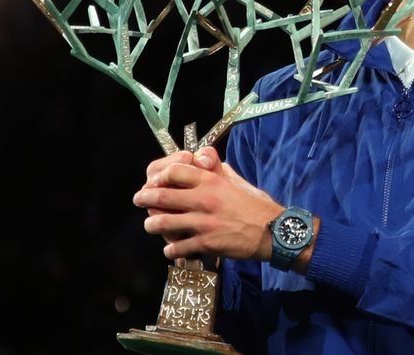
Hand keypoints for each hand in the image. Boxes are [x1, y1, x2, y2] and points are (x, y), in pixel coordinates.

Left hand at [133, 147, 282, 261]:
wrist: (274, 231)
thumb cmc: (256, 206)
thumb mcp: (237, 181)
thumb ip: (217, 172)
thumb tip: (201, 164)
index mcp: (212, 181)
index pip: (175, 171)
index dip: (160, 175)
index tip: (155, 181)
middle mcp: (205, 199)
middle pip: (161, 196)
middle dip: (144, 198)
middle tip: (139, 200)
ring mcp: (204, 223)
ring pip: (163, 223)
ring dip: (152, 224)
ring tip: (150, 225)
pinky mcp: (206, 243)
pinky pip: (177, 247)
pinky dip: (170, 249)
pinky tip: (171, 249)